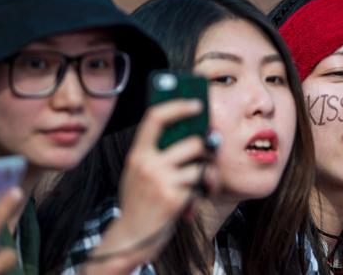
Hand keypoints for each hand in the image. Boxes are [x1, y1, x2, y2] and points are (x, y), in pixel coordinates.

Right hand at [86, 99, 218, 273]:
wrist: (131, 238)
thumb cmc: (140, 202)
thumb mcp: (140, 173)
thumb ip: (158, 153)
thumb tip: (193, 133)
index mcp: (137, 154)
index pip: (155, 117)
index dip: (178, 106)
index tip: (196, 104)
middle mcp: (147, 164)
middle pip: (191, 142)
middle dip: (207, 148)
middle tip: (211, 151)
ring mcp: (161, 181)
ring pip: (201, 164)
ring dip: (209, 173)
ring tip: (207, 182)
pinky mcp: (174, 198)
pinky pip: (201, 185)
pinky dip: (204, 191)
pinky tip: (198, 200)